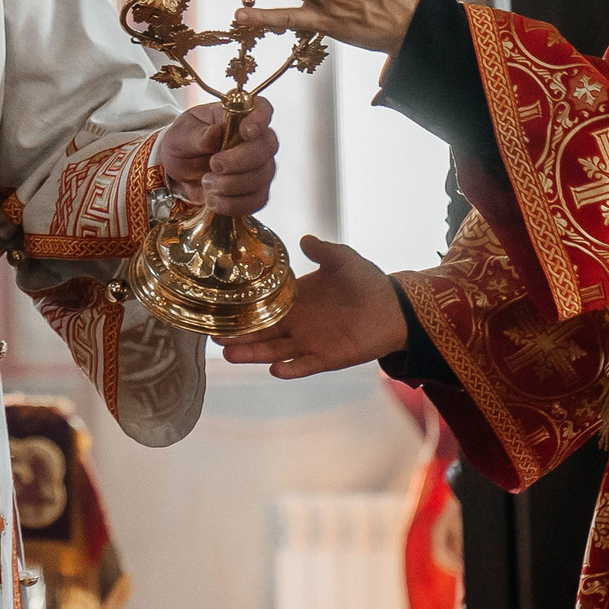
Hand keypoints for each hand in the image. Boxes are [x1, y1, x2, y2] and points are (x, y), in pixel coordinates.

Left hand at [155, 96, 276, 213]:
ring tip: (206, 183)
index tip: (246, 132)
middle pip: (267, 146)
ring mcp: (258, 166)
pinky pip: (257, 200)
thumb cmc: (182, 144)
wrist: (177, 172)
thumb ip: (197, 135)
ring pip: (263, 175)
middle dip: (241, 160)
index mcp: (236, 116)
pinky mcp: (255, 190)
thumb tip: (215, 133)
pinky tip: (213, 200)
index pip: (261, 108)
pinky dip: (233, 203)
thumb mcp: (180, 135)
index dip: (260, 119)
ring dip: (232, 184)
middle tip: (214, 165)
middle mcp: (254, 139)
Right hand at [215, 238, 406, 377]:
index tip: (220, 310)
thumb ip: (324, 251)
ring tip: (231, 355)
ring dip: (254, 354)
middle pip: (261, 333)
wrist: (394, 308)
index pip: (262, 306)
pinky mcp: (327, 358)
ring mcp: (310, 342)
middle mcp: (297, 323)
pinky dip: (291, 370)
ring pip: (275, 351)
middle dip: (239, 336)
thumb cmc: (367, 281)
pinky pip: (304, 366)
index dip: (242, 309)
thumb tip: (304, 239)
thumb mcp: (343, 260)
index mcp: (295, 300)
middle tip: (215, 336)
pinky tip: (276, 370)